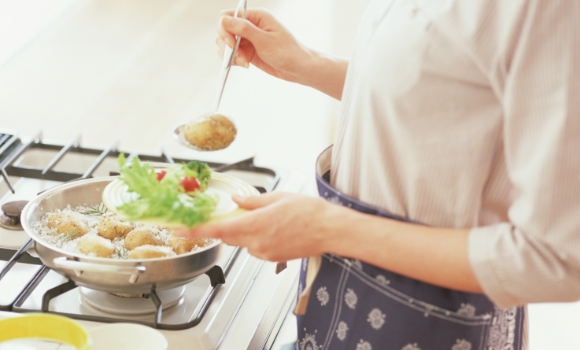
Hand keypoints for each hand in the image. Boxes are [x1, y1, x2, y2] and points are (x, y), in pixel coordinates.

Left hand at [173, 192, 338, 261]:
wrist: (330, 230)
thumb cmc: (309, 212)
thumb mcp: (278, 198)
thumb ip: (252, 202)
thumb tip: (236, 200)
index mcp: (254, 224)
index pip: (216, 230)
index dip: (194, 231)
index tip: (178, 230)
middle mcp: (256, 242)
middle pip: (229, 235)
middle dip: (228, 225)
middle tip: (235, 213)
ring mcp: (264, 253)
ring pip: (244, 241)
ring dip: (247, 230)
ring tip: (272, 219)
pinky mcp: (272, 258)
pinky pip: (256, 247)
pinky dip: (259, 237)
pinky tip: (277, 228)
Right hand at [216, 8, 312, 82]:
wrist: (299, 68)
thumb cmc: (288, 52)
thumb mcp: (265, 40)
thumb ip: (244, 29)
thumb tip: (224, 20)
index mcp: (256, 16)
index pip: (228, 16)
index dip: (225, 29)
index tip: (232, 44)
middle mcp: (250, 25)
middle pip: (224, 30)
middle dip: (228, 44)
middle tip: (239, 56)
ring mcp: (248, 39)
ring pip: (226, 43)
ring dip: (230, 54)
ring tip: (244, 62)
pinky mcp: (248, 51)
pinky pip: (232, 53)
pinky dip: (234, 60)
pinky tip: (244, 64)